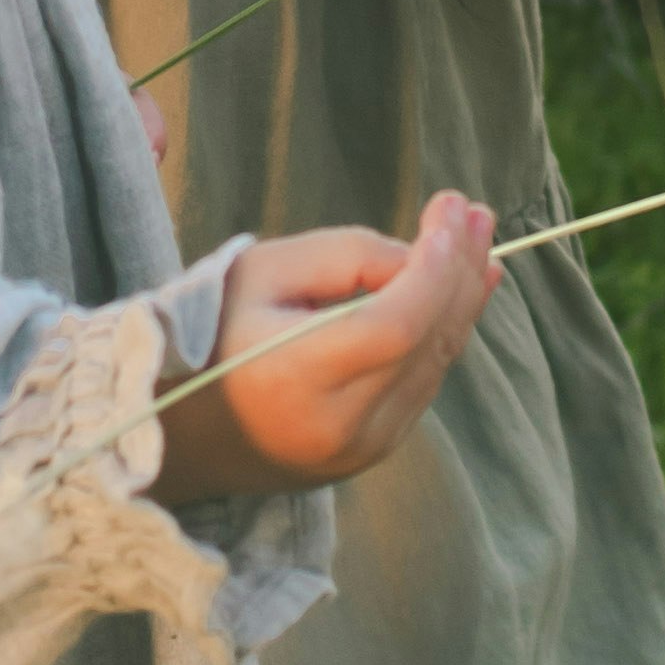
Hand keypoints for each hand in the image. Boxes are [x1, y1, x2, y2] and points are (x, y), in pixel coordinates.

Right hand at [149, 193, 497, 498]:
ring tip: (478, 238)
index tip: (452, 210)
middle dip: (460, 270)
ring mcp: (362, 449)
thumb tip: (416, 258)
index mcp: (295, 378)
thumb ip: (343, 257)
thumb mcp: (262, 272)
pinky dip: (444, 333)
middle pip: (426, 344)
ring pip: (435, 363)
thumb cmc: (214, 336)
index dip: (434, 268)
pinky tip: (462, 291)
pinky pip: (423, 384)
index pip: (393, 326)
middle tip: (476, 212)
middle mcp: (338, 426)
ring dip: (463, 298)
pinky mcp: (374, 453)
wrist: (187, 432)